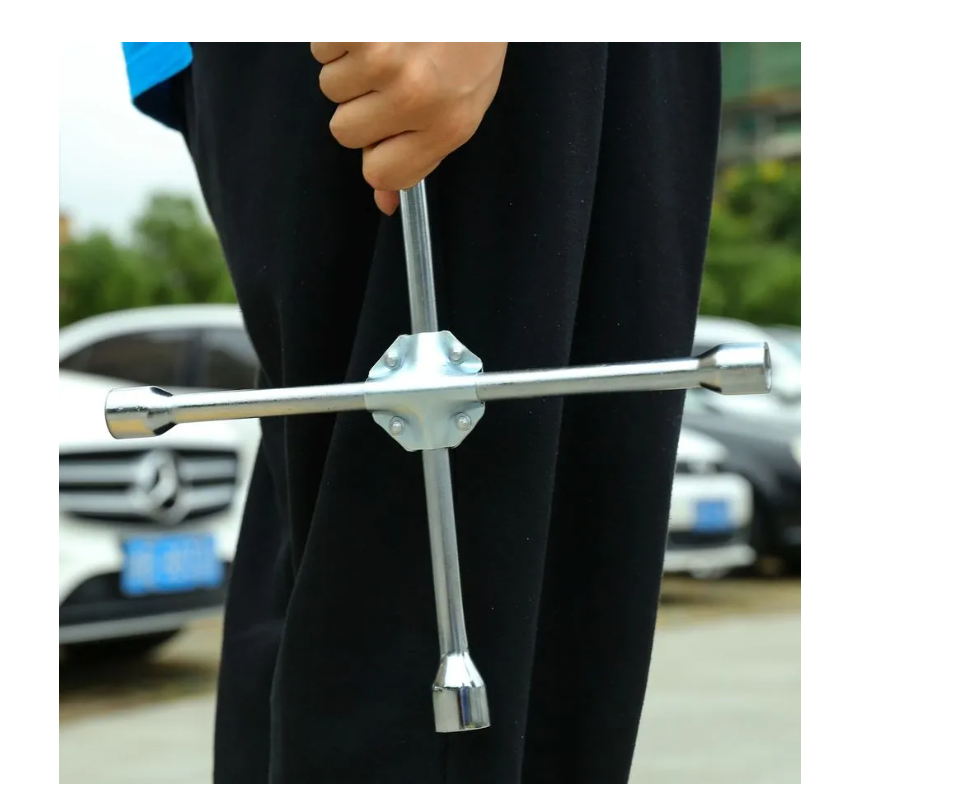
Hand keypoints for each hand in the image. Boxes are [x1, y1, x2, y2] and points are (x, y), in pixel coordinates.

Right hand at [311, 43, 507, 214]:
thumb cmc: (470, 38)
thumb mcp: (463, 105)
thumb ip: (421, 154)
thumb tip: (383, 202)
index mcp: (446, 124)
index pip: (381, 173)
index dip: (378, 151)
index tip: (388, 130)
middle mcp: (414, 96)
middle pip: (346, 132)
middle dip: (361, 105)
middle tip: (393, 73)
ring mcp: (383, 58)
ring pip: (330, 87)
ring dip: (351, 65)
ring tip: (389, 41)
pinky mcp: (355, 25)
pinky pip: (322, 47)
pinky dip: (341, 35)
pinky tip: (376, 24)